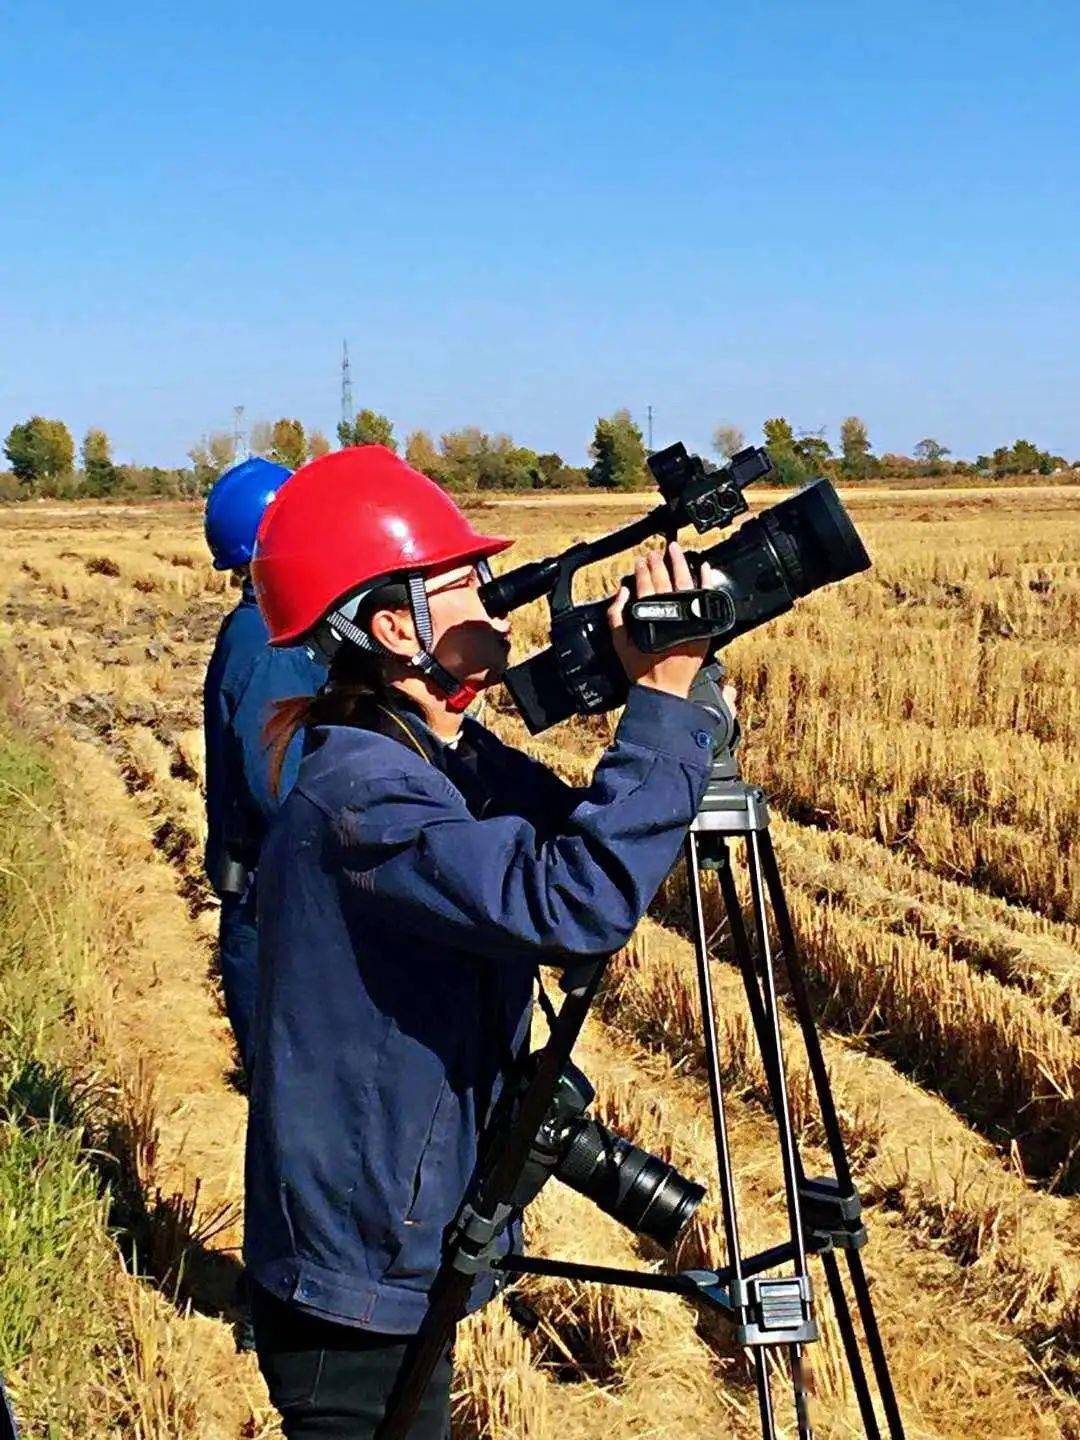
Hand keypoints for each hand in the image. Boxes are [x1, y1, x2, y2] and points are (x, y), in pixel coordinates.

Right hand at [607, 542, 712, 700]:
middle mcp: (671, 614)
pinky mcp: (701, 626)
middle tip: (655, 552)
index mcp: (650, 615)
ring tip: (675, 551)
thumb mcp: (620, 642)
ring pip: (684, 583)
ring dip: (679, 564)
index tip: (641, 560)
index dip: (642, 569)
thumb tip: (622, 592)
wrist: (664, 688)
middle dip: (658, 563)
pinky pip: (706, 598)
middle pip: (664, 580)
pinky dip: (705, 581)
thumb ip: (616, 615)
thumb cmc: (642, 668)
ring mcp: (688, 619)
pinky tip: (703, 567)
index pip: (646, 584)